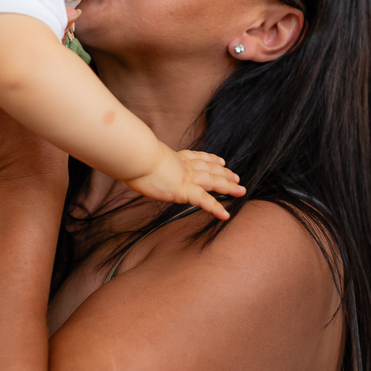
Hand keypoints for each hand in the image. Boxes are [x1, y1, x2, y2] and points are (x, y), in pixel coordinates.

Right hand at [122, 145, 244, 220]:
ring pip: (213, 182)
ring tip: (241, 191)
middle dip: (224, 172)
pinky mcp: (185, 190)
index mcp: (174, 157)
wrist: (136, 156)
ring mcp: (186, 177)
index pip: (197, 157)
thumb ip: (142, 161)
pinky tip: (225, 215)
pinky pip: (204, 201)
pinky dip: (216, 208)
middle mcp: (184, 165)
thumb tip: (129, 162)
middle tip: (237, 177)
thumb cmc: (132, 156)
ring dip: (228, 186)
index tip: (220, 159)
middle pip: (210, 168)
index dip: (210, 158)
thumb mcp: (139, 157)